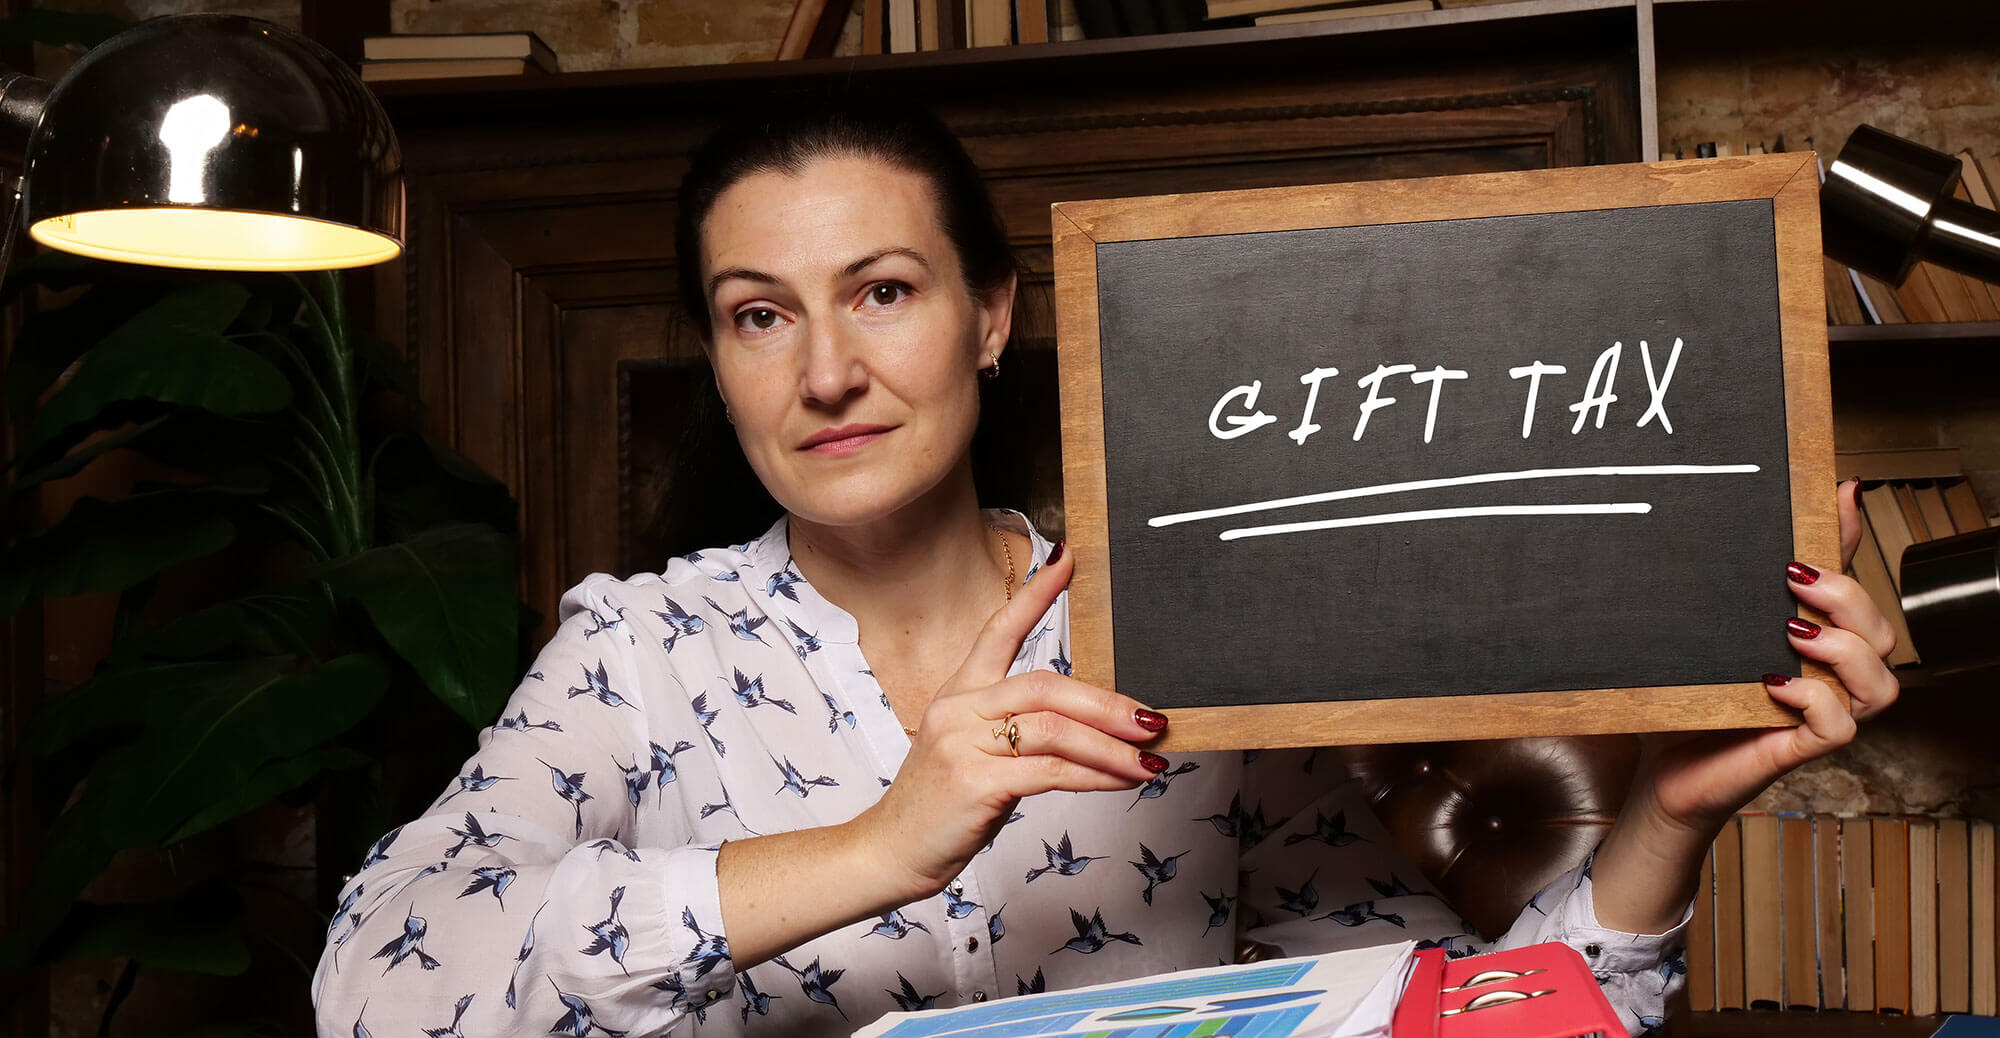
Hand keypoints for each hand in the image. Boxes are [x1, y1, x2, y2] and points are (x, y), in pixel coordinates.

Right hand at [848, 542, 1169, 901]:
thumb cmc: (940, 806)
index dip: (1034, 595)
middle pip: (1045, 685)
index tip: (1068, 561)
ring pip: (1054, 729)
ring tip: (1150, 760)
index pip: (997, 629)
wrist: (890, 851)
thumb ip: (1017, 733)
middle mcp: (959, 708)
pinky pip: (1051, 772)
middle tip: (1151, 719)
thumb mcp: (972, 753)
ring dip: (1111, 746)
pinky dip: (1095, 776)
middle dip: (1106, 703)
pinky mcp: (975, 782)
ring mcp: (964, 744)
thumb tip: (1090, 731)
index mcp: (959, 693)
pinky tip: (1121, 782)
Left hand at [1634, 479, 1899, 833]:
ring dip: (1846, 650)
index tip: (1842, 494)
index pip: (1854, 590)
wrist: (1655, 770)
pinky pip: (1841, 728)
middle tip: (1797, 579)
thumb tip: (1755, 524)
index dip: (1855, 543)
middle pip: (1882, 634)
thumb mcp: (1710, 632)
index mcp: (1814, 645)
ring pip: (1881, 685)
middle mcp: (1828, 680)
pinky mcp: (1795, 751)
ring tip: (1794, 632)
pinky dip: (1817, 701)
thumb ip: (1739, 585)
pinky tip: (1777, 684)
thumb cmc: (1688, 699)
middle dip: (1850, 598)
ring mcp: (1816, 716)